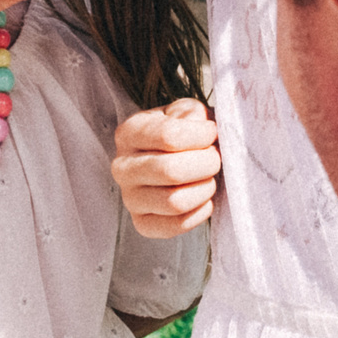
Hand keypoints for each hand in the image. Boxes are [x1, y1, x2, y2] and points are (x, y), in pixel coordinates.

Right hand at [112, 98, 220, 237]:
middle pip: (171, 171)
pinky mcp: (142, 223)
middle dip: (206, 164)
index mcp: (129, 133)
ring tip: (209, 178)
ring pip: (175, 202)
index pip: (170, 136)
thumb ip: (194, 114)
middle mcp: (122, 167)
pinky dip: (199, 213)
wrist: (174, 159)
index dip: (202, 135)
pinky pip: (176, 226)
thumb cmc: (184, 133)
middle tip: (215, 158)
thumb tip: (206, 132)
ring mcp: (129, 198)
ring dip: (204, 189)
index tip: (212, 133)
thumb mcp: (186, 112)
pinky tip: (203, 198)